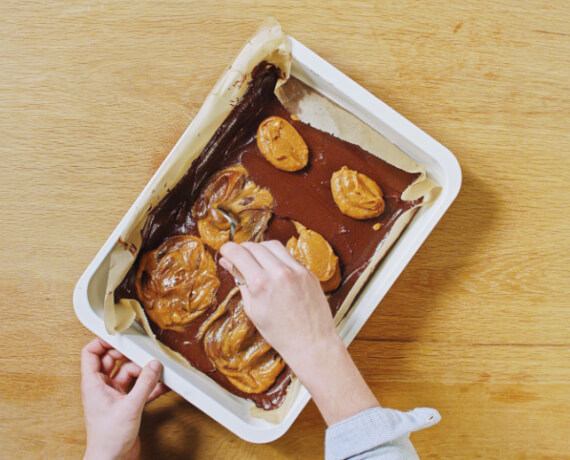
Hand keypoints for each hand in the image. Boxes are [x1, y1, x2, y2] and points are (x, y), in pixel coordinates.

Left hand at [81, 338, 168, 459]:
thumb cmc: (108, 439)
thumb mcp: (130, 407)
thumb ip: (144, 383)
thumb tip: (154, 365)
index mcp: (93, 384)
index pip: (91, 353)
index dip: (103, 341)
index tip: (120, 335)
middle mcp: (102, 387)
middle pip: (113, 360)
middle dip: (129, 356)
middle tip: (144, 351)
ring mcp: (114, 396)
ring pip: (128, 373)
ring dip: (143, 371)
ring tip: (158, 369)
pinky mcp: (126, 405)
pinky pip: (138, 388)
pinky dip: (149, 386)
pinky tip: (162, 384)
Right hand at [219, 240, 337, 368]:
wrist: (312, 343)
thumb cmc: (280, 334)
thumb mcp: (253, 309)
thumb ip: (241, 282)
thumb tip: (229, 264)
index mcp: (261, 284)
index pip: (239, 253)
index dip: (228, 249)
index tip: (225, 250)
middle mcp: (279, 273)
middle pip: (255, 246)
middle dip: (243, 248)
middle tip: (238, 256)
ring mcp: (296, 270)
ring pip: (273, 245)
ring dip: (260, 248)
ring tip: (255, 260)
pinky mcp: (308, 272)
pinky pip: (289, 256)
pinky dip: (277, 258)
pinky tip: (273, 269)